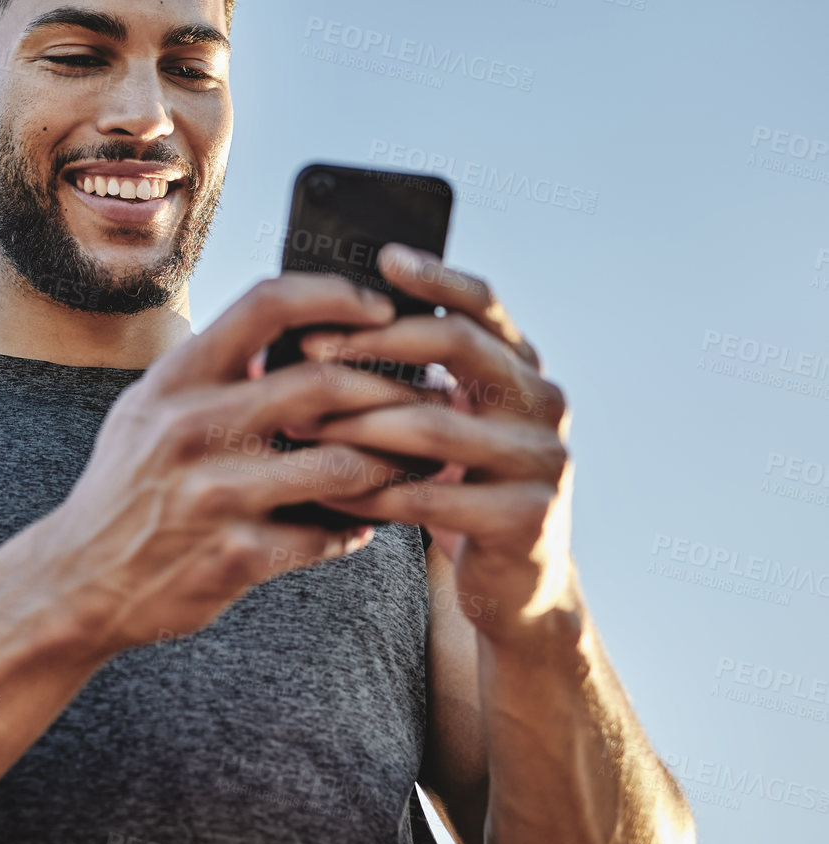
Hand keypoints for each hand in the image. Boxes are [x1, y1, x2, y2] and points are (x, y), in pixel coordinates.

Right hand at [37, 273, 440, 656]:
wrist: (79, 579)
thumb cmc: (126, 485)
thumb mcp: (148, 408)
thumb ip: (213, 368)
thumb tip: (293, 326)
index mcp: (177, 379)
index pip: (268, 304)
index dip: (336, 296)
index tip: (378, 310)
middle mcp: (193, 428)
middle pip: (326, 385)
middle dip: (392, 390)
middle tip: (428, 396)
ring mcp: (216, 495)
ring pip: (344, 466)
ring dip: (392, 464)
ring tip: (415, 460)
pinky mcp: (236, 557)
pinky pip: (326, 536)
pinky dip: (355, 528)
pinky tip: (362, 524)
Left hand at [300, 244, 576, 648]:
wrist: (515, 586)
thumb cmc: (459, 488)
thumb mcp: (446, 423)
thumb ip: (413, 379)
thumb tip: (318, 329)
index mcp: (523, 369)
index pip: (484, 305)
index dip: (437, 278)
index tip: (384, 257)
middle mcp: (544, 403)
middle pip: (460, 347)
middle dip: (376, 344)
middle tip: (310, 351)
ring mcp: (544, 459)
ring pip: (437, 425)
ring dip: (357, 425)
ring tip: (299, 426)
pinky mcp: (529, 516)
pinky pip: (434, 497)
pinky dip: (374, 493)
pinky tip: (330, 492)